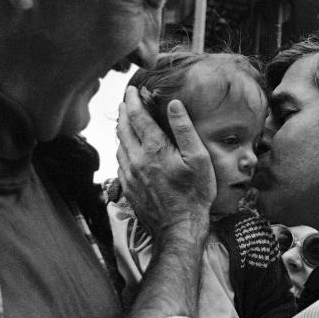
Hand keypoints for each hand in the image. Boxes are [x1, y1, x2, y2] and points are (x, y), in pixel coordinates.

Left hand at [116, 86, 214, 241]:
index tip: (132, 90)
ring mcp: (129, 175)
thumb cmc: (195, 194)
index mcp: (154, 149)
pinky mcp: (128, 188)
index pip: (138, 117)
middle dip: (124, 112)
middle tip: (126, 100)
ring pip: (119, 145)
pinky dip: (122, 149)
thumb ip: (184, 129)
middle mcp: (136, 159)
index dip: (133, 101)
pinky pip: (120, 162)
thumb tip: (174, 104)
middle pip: (123, 129)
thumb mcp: (199, 159)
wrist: (179, 228)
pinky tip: (128, 149)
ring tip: (127, 121)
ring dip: (122, 130)